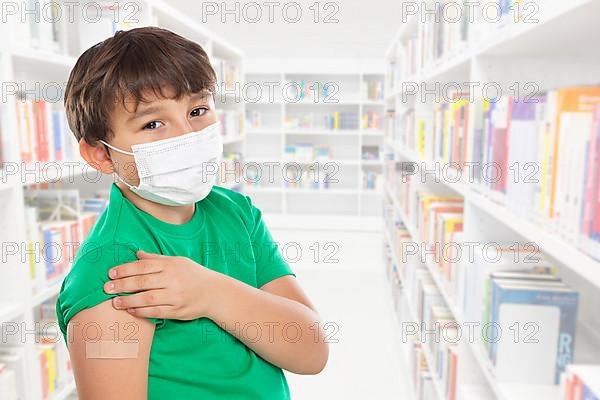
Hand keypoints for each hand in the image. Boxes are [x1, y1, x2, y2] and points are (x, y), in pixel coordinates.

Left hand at [104, 250, 220, 319]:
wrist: (215, 293)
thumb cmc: (194, 275)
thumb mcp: (178, 262)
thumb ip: (157, 259)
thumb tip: (137, 254)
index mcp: (171, 265)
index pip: (143, 266)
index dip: (125, 269)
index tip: (111, 274)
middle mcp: (173, 280)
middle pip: (142, 282)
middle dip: (122, 285)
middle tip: (106, 288)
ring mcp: (175, 296)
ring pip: (147, 298)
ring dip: (128, 300)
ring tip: (114, 302)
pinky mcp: (177, 310)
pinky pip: (156, 312)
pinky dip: (141, 311)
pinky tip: (131, 310)